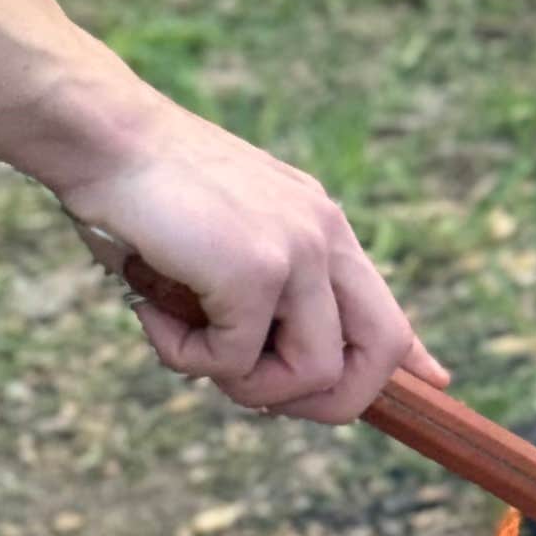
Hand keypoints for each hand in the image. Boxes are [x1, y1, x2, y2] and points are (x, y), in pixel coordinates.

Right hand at [45, 98, 448, 423]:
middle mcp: (324, 236)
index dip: (411, 358)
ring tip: (185, 342)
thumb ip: (257, 291)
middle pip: (378, 354)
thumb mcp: (221, 237)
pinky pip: (234, 362)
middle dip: (326, 401)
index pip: (388, 306)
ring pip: (310, 374)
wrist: (99, 133)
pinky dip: (184, 357)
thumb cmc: (141, 193)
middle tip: (253, 391)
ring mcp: (296, 251)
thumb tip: (257, 365)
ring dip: (242, 384)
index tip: (436, 381)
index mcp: (321, 226)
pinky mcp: (255, 270)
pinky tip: (151, 310)